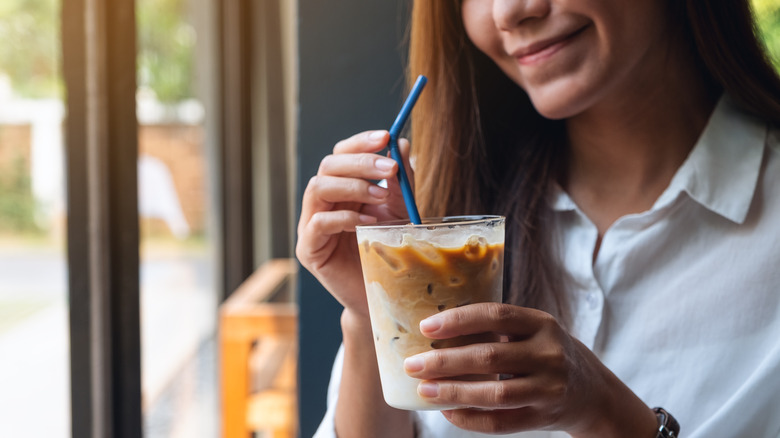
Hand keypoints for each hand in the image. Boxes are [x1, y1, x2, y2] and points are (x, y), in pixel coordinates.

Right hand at [296, 130, 413, 317]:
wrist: (383, 295)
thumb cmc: (388, 251)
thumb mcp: (399, 210)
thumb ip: (400, 181)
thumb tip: (401, 143)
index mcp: (341, 189)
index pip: (341, 154)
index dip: (360, 143)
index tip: (385, 137)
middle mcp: (322, 203)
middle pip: (328, 165)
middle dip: (360, 162)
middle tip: (389, 168)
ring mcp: (311, 225)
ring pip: (317, 188)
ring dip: (352, 186)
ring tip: (381, 196)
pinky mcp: (308, 250)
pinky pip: (318, 223)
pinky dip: (344, 217)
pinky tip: (367, 223)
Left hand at [403, 303, 657, 436]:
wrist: (592, 392)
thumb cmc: (546, 353)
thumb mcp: (533, 331)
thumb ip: (497, 328)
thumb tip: (436, 328)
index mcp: (542, 323)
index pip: (496, 315)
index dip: (459, 320)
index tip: (426, 327)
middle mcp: (549, 354)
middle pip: (490, 357)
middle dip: (446, 361)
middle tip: (414, 364)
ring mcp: (550, 388)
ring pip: (495, 394)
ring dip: (454, 393)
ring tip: (424, 390)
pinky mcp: (544, 417)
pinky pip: (502, 423)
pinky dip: (471, 420)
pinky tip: (448, 412)